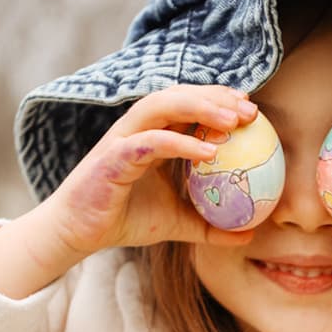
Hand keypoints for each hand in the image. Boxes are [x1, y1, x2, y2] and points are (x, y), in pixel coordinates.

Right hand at [41, 84, 259, 257]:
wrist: (80, 234)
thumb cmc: (125, 220)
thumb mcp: (176, 223)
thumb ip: (210, 226)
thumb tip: (248, 236)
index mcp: (153, 135)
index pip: (188, 104)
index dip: (219, 99)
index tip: (252, 110)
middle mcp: (138, 129)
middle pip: (179, 95)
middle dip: (216, 96)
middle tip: (250, 110)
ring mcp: (124, 139)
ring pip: (162, 106)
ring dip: (199, 108)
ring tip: (233, 121)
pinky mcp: (112, 157)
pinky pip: (149, 143)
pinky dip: (179, 143)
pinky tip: (208, 153)